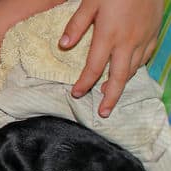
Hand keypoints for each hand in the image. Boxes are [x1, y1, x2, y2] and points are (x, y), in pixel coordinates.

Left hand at [59, 0, 162, 117]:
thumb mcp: (90, 2)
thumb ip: (76, 25)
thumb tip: (62, 45)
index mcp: (108, 36)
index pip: (94, 68)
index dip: (84, 83)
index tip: (76, 94)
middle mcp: (127, 42)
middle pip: (118, 78)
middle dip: (110, 98)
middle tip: (103, 113)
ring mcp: (143, 39)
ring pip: (132, 69)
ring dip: (121, 83)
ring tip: (109, 93)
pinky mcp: (154, 33)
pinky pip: (145, 56)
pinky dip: (136, 67)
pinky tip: (128, 71)